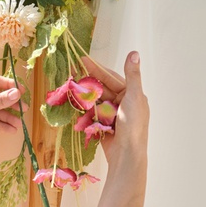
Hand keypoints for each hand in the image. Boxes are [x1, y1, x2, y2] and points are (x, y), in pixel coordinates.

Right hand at [82, 51, 148, 169]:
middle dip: (88, 81)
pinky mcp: (103, 126)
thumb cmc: (133, 125)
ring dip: (84, 95)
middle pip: (102, 88)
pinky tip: (76, 104)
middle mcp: (122, 103)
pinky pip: (92, 114)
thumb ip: (132, 75)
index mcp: (132, 94)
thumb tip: (134, 52)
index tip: (81, 60)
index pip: (111, 77)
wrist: (126, 154)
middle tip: (71, 72)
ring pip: (95, 101)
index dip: (96, 68)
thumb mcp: (133, 96)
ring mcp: (112, 115)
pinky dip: (85, 110)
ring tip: (71, 88)